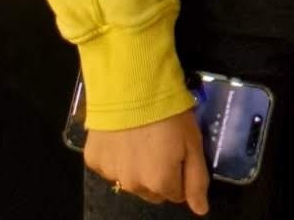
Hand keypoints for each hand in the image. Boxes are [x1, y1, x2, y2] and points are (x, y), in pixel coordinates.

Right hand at [84, 111, 209, 213]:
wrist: (132, 86)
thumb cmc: (170, 113)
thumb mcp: (193, 142)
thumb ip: (197, 180)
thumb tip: (200, 211)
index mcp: (160, 183)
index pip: (175, 193)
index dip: (180, 172)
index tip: (179, 151)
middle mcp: (133, 186)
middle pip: (151, 190)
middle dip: (158, 174)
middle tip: (161, 144)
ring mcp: (110, 174)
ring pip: (129, 179)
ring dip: (136, 166)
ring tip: (141, 136)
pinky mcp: (93, 160)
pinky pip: (109, 165)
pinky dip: (116, 155)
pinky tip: (122, 134)